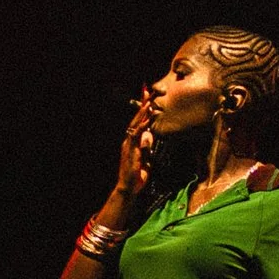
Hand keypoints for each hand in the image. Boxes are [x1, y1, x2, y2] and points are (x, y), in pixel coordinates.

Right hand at [113, 87, 158, 206]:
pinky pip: (137, 135)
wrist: (128, 187)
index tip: (148, 96)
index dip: (143, 109)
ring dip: (143, 112)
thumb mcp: (145, 158)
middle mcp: (129, 140)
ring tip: (149, 101)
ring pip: (136, 124)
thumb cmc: (136, 175)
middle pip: (136, 118)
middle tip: (148, 91)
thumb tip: (149, 136)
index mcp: (132, 141)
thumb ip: (147, 147)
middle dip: (143, 104)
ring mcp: (129, 144)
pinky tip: (148, 118)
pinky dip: (143, 125)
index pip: (138, 121)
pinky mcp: (131, 150)